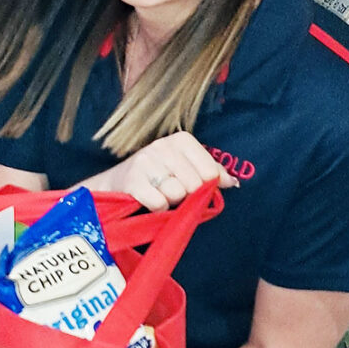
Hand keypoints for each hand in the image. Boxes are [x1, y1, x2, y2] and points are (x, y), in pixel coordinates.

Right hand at [85, 131, 236, 210]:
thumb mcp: (186, 167)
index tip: (190, 183)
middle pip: (194, 184)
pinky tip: (149, 199)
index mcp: (181, 139)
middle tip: (171, 189)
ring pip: (177, 194)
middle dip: (186, 194)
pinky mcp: (132, 181)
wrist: (116, 183)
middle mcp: (162, 146)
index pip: (209, 171)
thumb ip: (211, 172)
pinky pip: (159, 203)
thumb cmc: (158, 175)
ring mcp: (145, 162)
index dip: (204, 185)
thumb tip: (231, 182)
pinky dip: (157, 208)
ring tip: (159, 192)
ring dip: (170, 201)